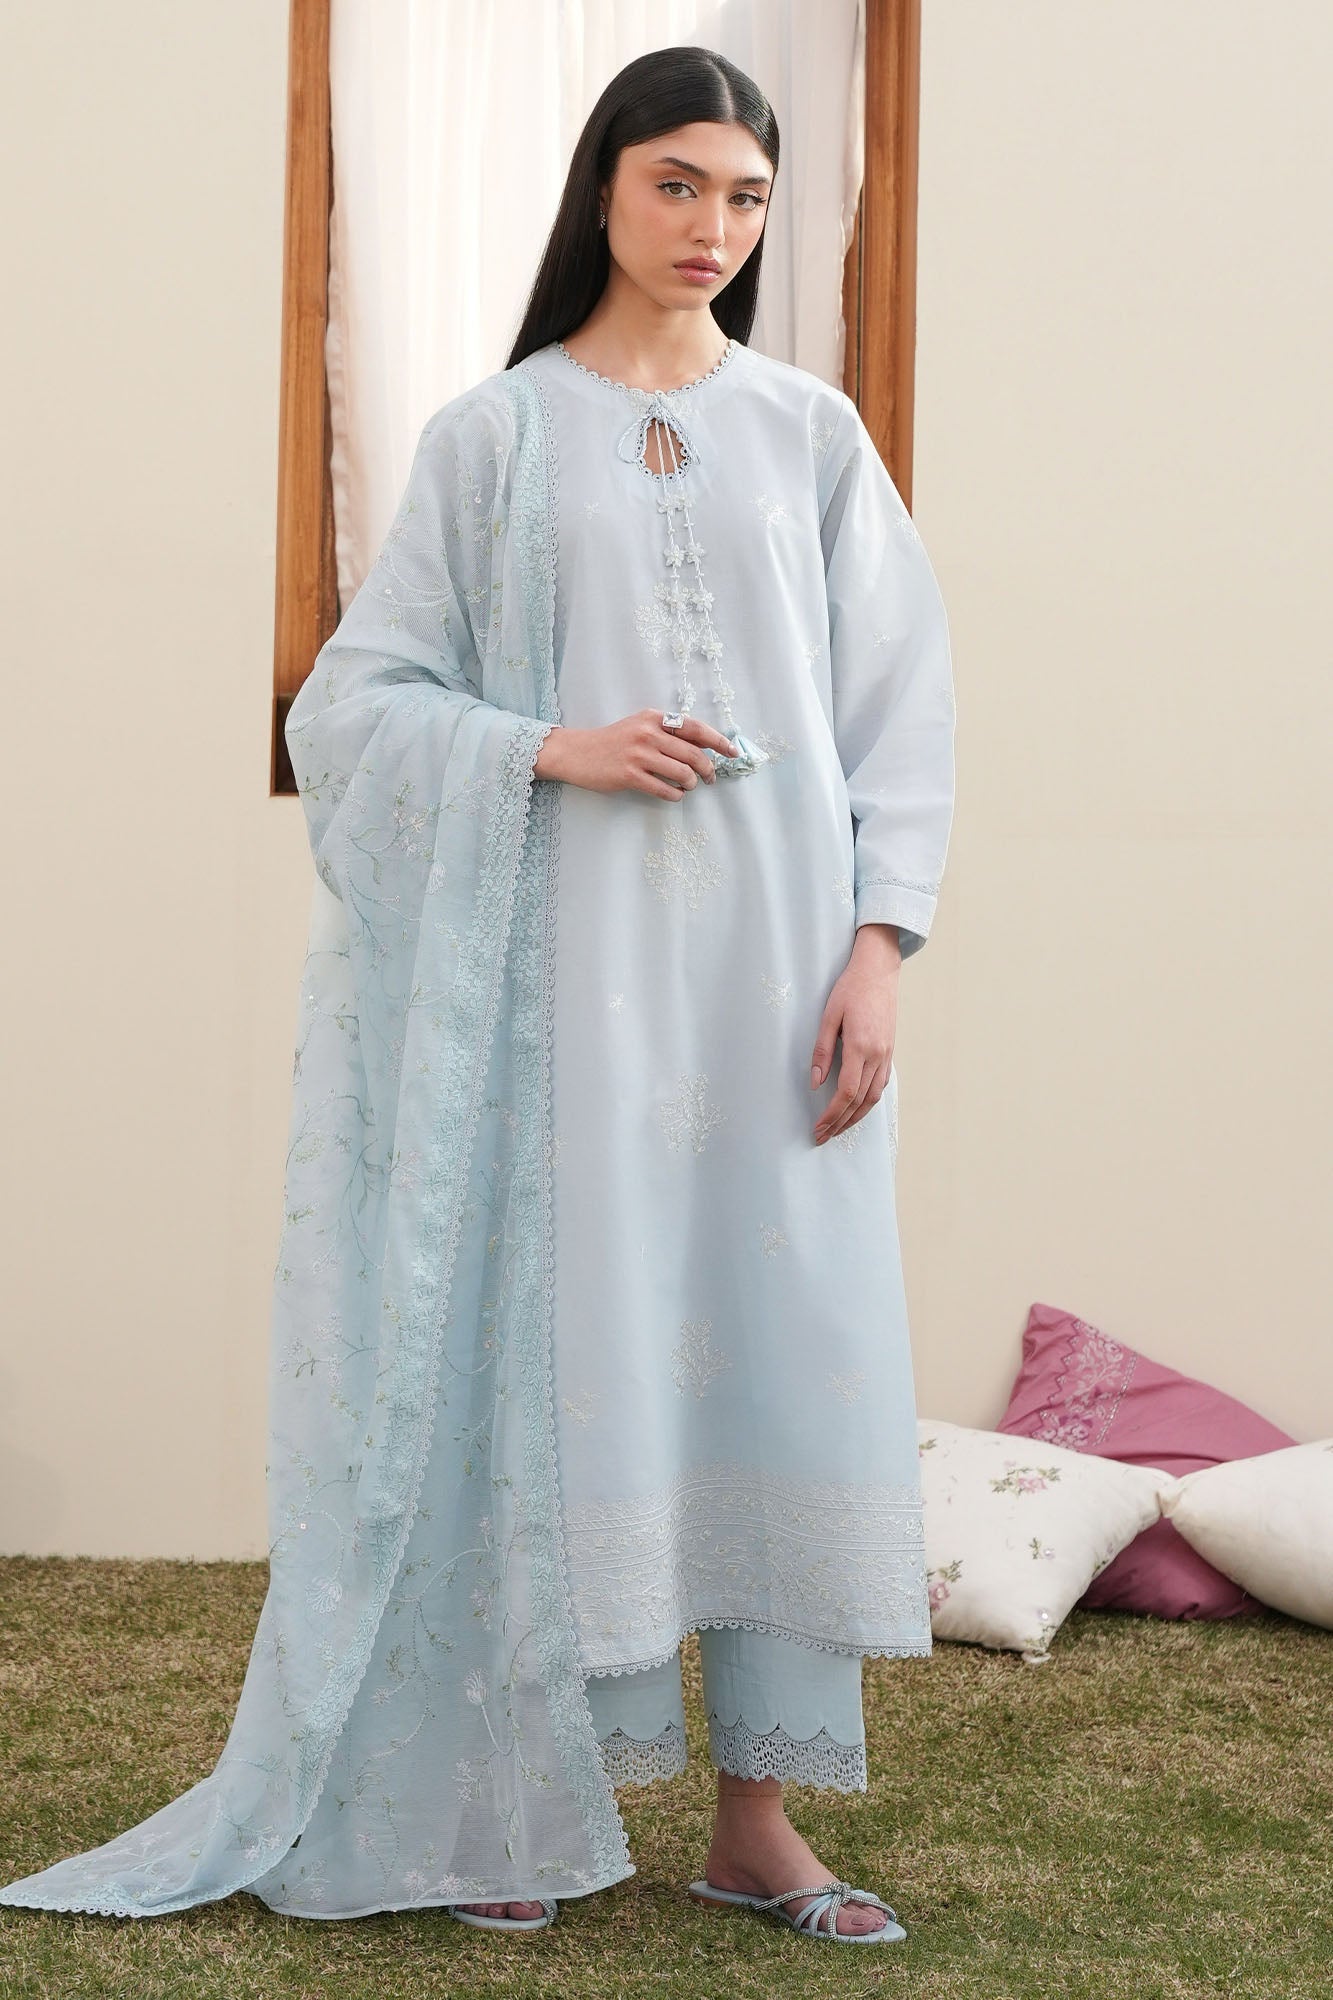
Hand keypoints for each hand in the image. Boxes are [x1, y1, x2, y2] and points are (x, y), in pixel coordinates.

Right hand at [534, 711, 737, 797]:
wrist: (577, 752)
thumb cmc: (612, 741)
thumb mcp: (639, 725)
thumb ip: (666, 731)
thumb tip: (701, 746)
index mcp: (654, 718)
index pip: (695, 727)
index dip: (718, 741)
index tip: (732, 752)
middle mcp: (648, 733)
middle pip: (694, 753)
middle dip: (708, 769)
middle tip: (710, 778)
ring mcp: (639, 754)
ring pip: (683, 773)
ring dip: (691, 783)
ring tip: (689, 786)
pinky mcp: (630, 775)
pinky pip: (665, 789)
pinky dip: (675, 795)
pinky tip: (674, 794)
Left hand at [810, 926, 901, 1143]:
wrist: (879, 971)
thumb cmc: (851, 989)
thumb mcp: (829, 1015)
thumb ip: (821, 1050)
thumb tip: (815, 1082)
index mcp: (860, 1045)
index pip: (846, 1091)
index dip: (831, 1114)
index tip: (818, 1127)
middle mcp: (877, 1054)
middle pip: (860, 1100)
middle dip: (841, 1123)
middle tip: (823, 1137)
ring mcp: (886, 1054)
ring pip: (873, 1097)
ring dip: (856, 1117)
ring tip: (838, 1130)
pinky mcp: (889, 1052)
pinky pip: (881, 1085)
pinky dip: (868, 1102)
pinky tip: (857, 1108)